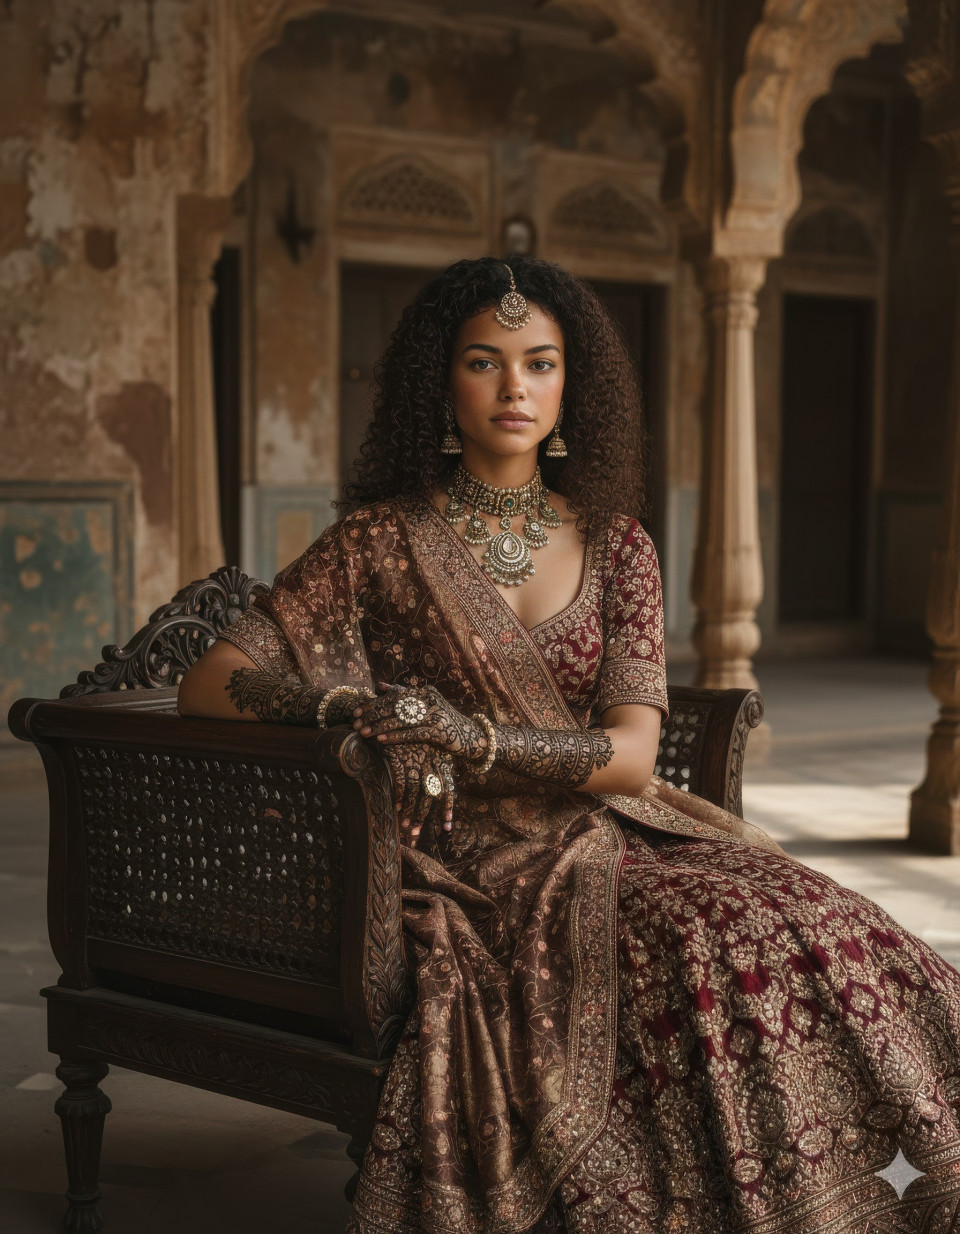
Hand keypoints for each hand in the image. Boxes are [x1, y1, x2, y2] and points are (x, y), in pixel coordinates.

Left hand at [352, 684, 486, 762]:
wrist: (471, 736)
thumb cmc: (443, 722)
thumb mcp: (425, 706)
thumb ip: (404, 695)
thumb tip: (380, 686)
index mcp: (424, 692)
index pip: (394, 695)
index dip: (374, 703)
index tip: (357, 711)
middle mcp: (430, 699)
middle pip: (395, 706)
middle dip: (373, 714)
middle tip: (356, 723)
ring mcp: (436, 714)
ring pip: (402, 719)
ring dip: (380, 726)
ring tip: (364, 733)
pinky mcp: (440, 730)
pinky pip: (414, 733)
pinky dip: (397, 736)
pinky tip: (383, 740)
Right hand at [381, 741, 454, 847]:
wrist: (393, 714)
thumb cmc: (411, 734)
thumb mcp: (428, 747)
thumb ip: (433, 766)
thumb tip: (435, 790)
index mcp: (441, 758)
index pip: (447, 787)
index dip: (446, 807)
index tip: (447, 826)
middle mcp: (431, 759)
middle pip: (431, 793)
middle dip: (423, 816)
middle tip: (417, 834)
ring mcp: (416, 757)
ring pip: (416, 790)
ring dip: (410, 810)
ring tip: (405, 826)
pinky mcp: (399, 755)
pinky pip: (401, 780)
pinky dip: (399, 796)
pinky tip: (396, 807)